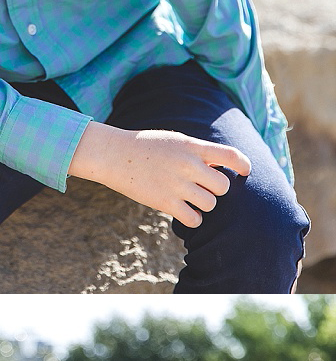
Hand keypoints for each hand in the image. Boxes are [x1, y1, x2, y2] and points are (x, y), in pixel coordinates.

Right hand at [69, 123, 250, 228]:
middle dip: (216, 189)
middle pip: (222, 186)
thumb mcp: (175, 141)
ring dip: (205, 204)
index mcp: (192, 147)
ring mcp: (177, 185)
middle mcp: (188, 165)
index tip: (246, 171)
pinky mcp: (165, 202)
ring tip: (191, 199)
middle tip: (203, 187)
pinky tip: (186, 212)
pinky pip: (194, 219)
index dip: (244, 164)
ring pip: (210, 204)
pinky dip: (194, 218)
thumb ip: (198, 154)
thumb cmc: (147, 147)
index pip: (230, 155)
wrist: (115, 155)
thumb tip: (220, 168)